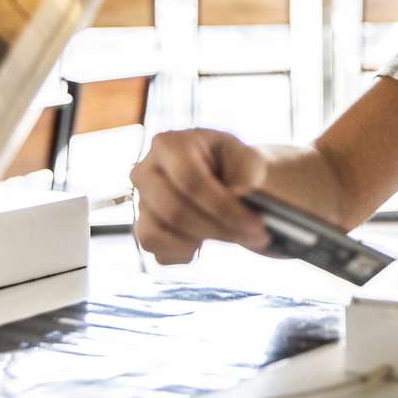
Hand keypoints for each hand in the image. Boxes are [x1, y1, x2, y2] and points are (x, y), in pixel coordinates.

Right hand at [129, 129, 271, 263]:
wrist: (226, 180)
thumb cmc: (235, 165)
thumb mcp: (248, 158)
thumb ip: (247, 171)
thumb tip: (238, 193)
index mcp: (169, 144)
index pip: (191, 181)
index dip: (224, 207)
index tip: (256, 224)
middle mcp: (145, 171)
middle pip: (174, 211)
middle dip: (219, 229)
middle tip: (256, 236)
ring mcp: (141, 202)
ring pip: (159, 234)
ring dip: (203, 241)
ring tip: (232, 234)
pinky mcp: (143, 228)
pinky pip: (156, 251)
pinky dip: (185, 253)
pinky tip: (206, 240)